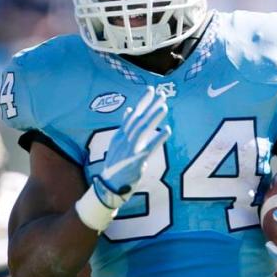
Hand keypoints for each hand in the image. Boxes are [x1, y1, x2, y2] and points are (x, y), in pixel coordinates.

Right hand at [92, 86, 170, 208]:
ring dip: (153, 118)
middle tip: (162, 94)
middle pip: (138, 119)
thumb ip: (125, 126)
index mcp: (120, 135)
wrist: (108, 186)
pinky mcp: (135, 161)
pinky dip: (158, 138)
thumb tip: (130, 109)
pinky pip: (149, 148)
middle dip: (150, 105)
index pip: (132, 114)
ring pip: (142, 130)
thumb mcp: (117, 143)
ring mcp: (129, 150)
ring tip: (164, 107)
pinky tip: (168, 130)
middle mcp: (124, 140)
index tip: (151, 90)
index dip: (142, 101)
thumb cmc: (116, 164)